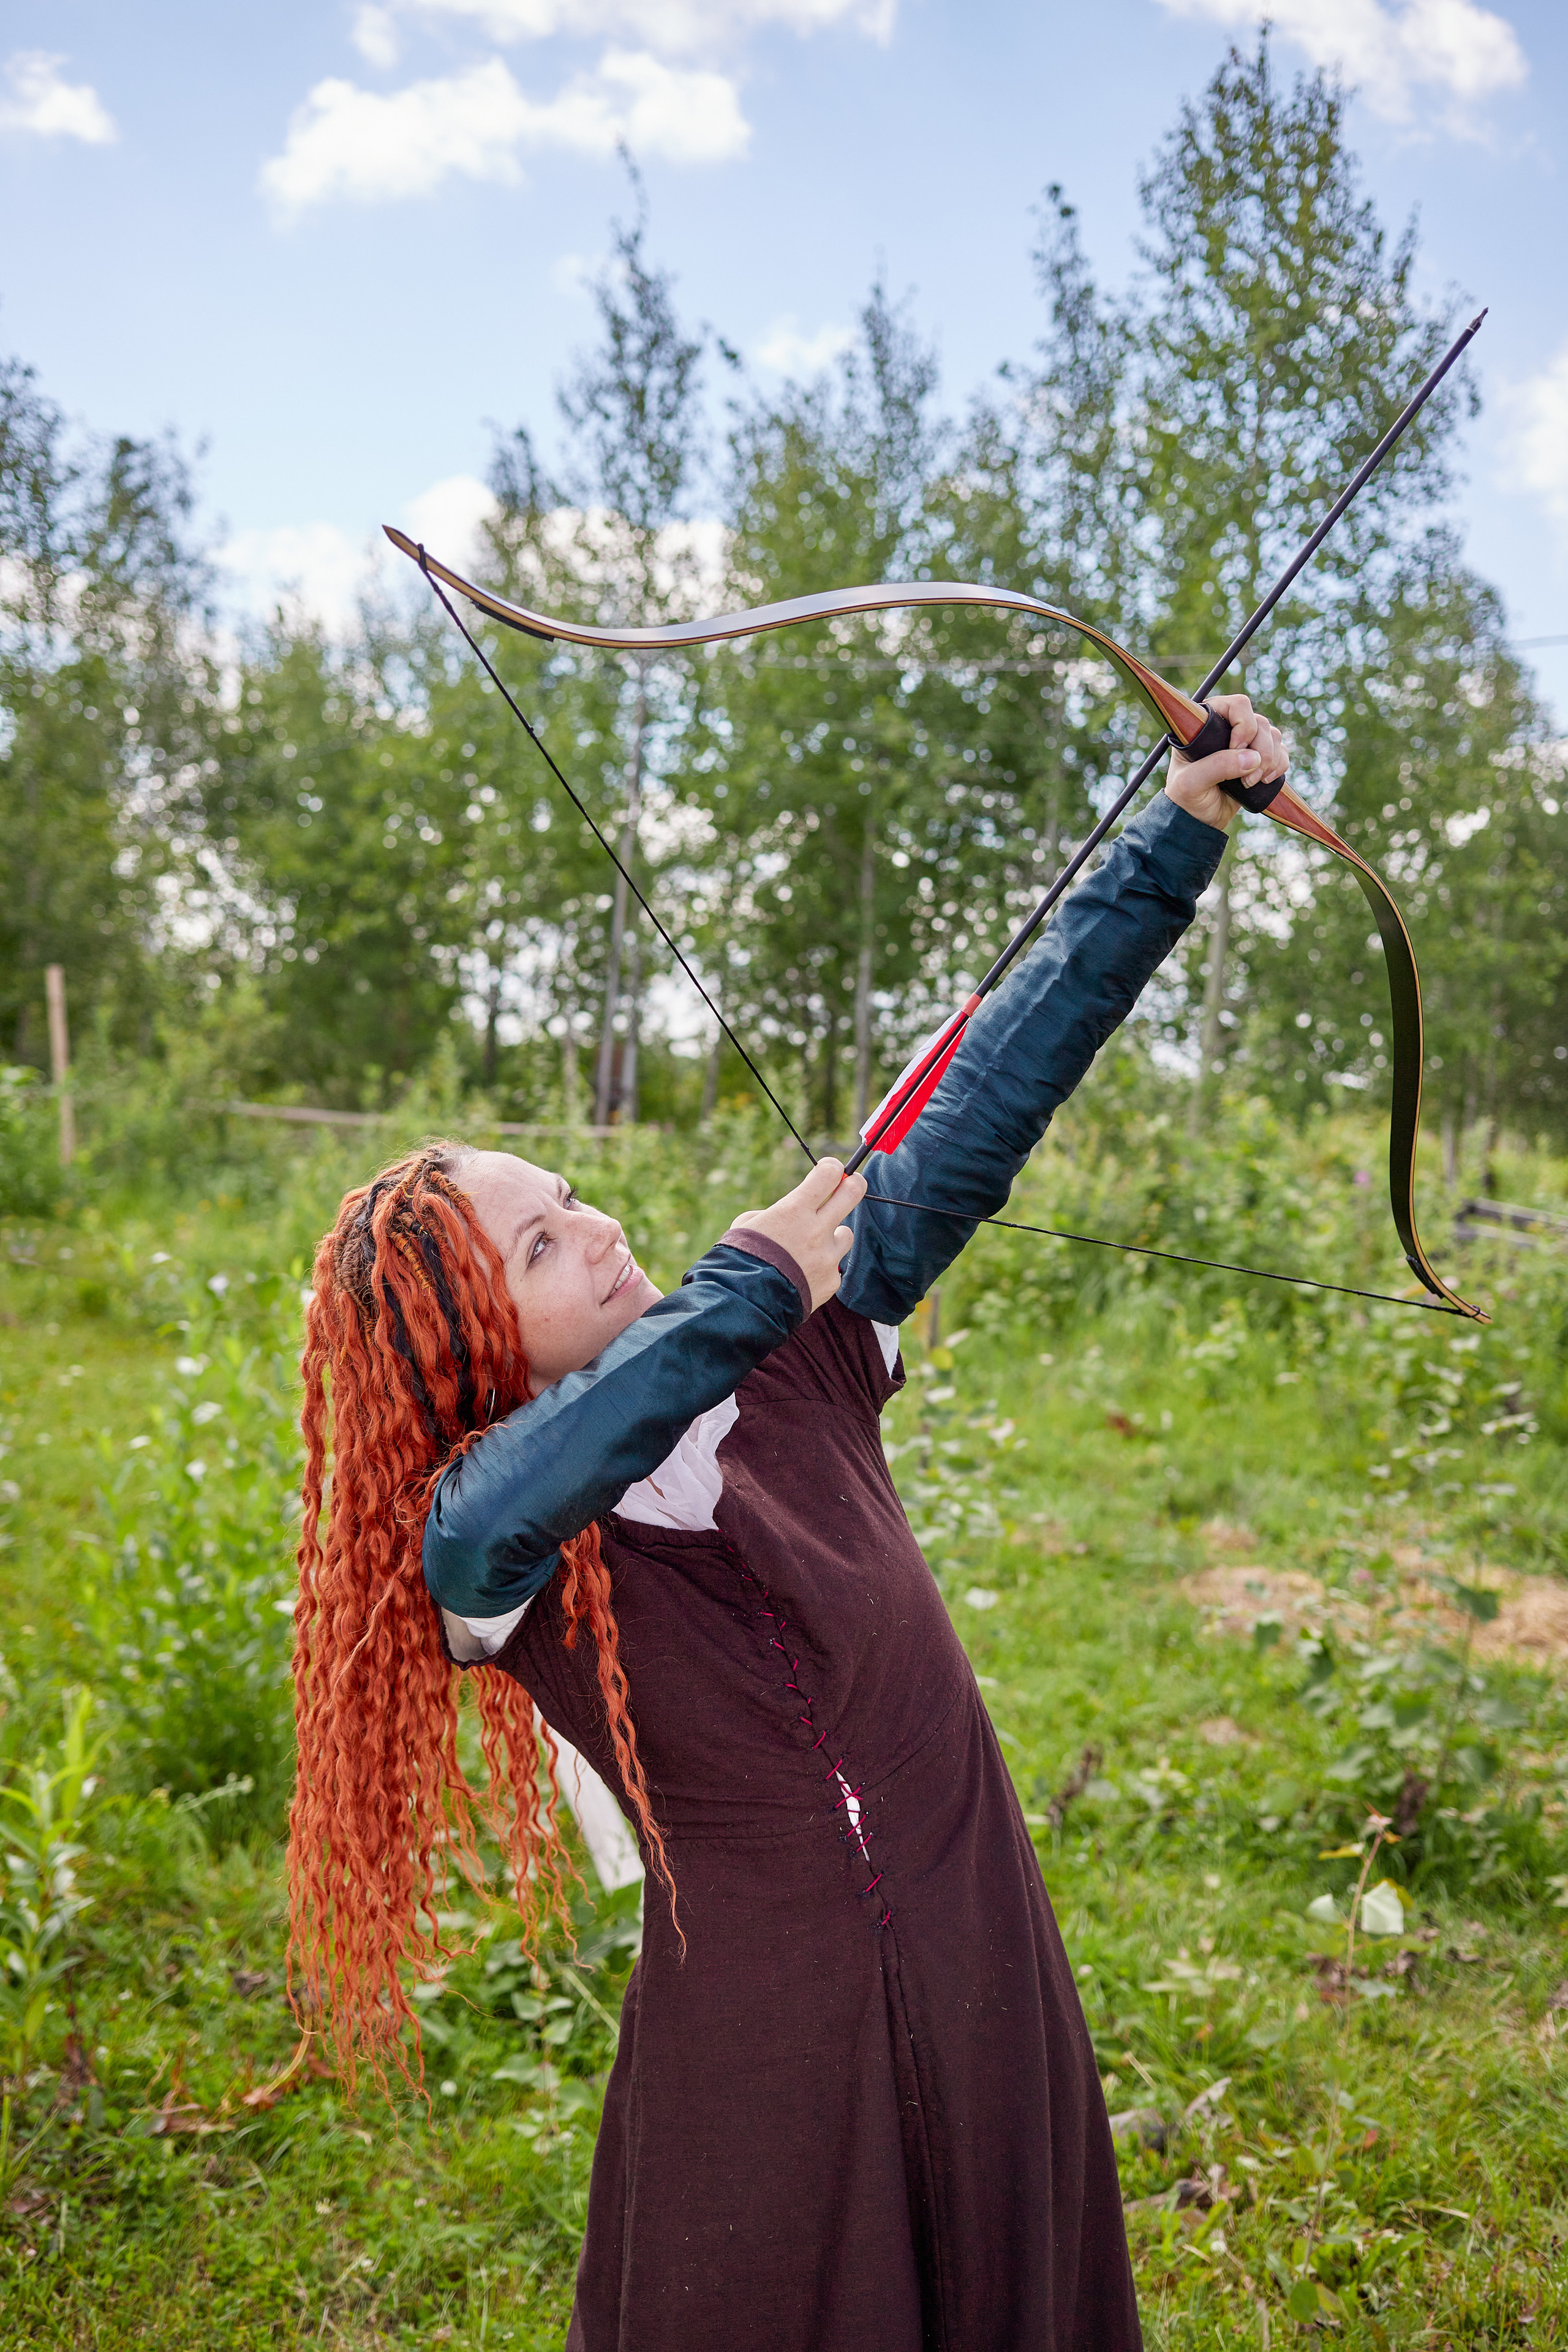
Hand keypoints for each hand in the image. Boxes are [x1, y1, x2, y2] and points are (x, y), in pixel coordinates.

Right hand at [731, 1157, 865, 1312]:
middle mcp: (817, 1229)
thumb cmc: (741, 1258)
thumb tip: (792, 1213)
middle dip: (854, 1183)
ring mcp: (828, 1256)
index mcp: (794, 1210)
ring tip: (812, 1247)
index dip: (833, 1167)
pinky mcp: (832, 1280)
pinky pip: (834, 1266)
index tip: (831, 1171)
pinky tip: (803, 1275)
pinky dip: (822, 1267)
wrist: (746, 1302)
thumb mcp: (748, 1224)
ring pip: (846, 1234)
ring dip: (834, 1235)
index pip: (829, 1173)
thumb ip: (776, 1212)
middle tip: (851, 1184)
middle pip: (853, 1192)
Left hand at [1165, 693, 1287, 830]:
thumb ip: (1217, 766)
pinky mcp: (1258, 759)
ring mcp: (1245, 743)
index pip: (1236, 705)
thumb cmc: (1186, 797)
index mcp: (1207, 723)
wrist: (1197, 820)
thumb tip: (1253, 758)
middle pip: (1260, 722)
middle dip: (1260, 751)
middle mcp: (1228, 728)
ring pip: (1273, 736)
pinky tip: (1265, 780)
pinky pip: (1281, 751)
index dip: (1243, 725)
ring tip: (1252, 782)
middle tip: (1247, 777)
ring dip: (1270, 760)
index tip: (1235, 750)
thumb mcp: (1191, 782)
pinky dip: (1279, 765)